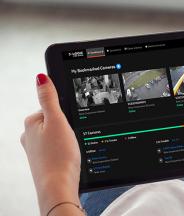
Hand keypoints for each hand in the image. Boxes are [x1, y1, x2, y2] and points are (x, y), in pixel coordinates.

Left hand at [21, 74, 80, 214]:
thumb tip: (41, 77)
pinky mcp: (44, 161)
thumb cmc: (58, 157)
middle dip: (68, 128)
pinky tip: (69, 158)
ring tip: (70, 150)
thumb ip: (49, 98)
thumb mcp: (57, 121)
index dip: (66, 115)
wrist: (59, 187)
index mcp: (31, 122)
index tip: (70, 126)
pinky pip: (59, 148)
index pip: (53, 107)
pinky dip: (66, 151)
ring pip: (59, 136)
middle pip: (56, 121)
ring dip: (68, 140)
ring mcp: (36, 149)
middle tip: (72, 139)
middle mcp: (29, 135)